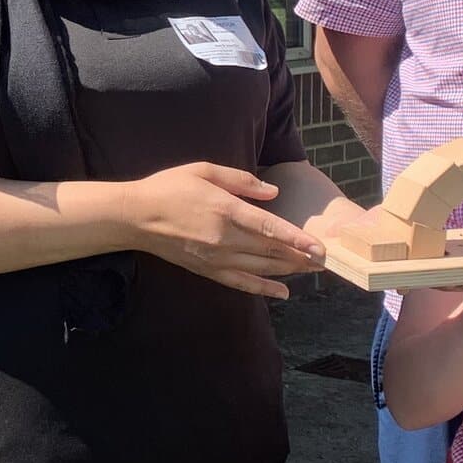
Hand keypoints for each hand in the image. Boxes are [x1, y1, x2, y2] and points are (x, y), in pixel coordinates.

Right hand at [124, 163, 326, 298]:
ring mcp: (216, 258)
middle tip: (325, 260)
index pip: (270, 228)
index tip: (320, 247)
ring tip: (312, 270)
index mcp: (225, 210)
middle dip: (301, 256)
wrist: (136, 217)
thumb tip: (273, 193)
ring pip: (261, 268)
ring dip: (289, 270)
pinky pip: (241, 283)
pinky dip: (264, 289)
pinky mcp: (207, 270)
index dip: (298, 239)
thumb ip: (241, 180)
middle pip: (271, 250)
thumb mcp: (204, 170)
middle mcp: (224, 238)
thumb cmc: (169, 188)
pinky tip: (283, 292)